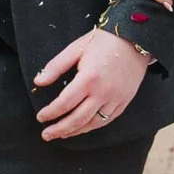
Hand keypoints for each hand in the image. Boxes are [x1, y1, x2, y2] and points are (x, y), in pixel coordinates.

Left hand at [33, 27, 150, 140]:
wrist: (135, 39)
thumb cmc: (103, 41)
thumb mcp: (76, 48)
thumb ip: (56, 66)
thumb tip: (38, 81)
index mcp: (88, 79)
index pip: (64, 103)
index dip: (50, 113)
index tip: (40, 117)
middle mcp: (103, 92)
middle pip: (78, 119)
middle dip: (59, 129)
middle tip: (46, 134)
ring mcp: (116, 99)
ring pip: (93, 123)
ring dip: (75, 131)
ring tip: (61, 134)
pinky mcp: (124, 101)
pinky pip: (107, 120)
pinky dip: (92, 127)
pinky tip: (82, 128)